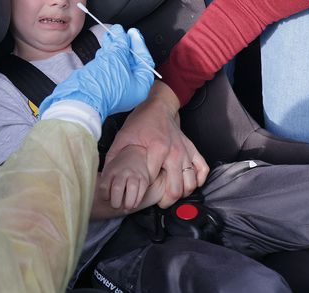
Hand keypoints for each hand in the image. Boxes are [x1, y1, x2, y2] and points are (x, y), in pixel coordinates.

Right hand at [39, 25, 154, 120]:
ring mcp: (115, 88)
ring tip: (111, 34)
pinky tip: (105, 46)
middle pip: (131, 61)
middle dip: (125, 44)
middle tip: (121, 32)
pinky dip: (107, 55)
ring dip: (115, 47)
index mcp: (140, 87)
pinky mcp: (103, 85)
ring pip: (118, 63)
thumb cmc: (102, 85)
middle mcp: (129, 89)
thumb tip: (121, 33)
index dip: (139, 44)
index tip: (133, 33)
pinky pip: (108, 67)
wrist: (80, 98)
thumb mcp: (117, 57)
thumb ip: (121, 43)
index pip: (145, 61)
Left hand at [99, 145, 149, 209]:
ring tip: (126, 208)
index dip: (104, 196)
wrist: (134, 153)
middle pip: (117, 187)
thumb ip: (104, 183)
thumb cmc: (118, 167)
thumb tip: (99, 199)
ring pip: (132, 188)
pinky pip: (142, 190)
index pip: (104, 186)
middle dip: (115, 201)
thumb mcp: (108, 170)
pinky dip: (137, 200)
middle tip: (115, 206)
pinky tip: (133, 204)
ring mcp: (134, 175)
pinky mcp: (144, 179)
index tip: (106, 198)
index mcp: (111, 171)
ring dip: (128, 202)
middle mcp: (122, 172)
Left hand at [105, 82, 208, 207]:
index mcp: (157, 148)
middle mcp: (175, 152)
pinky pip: (202, 169)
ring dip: (182, 193)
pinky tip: (188, 183)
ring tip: (170, 193)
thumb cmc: (141, 121)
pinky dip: (198, 180)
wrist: (159, 106)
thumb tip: (105, 175)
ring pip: (191, 183)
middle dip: (166, 200)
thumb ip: (115, 157)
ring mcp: (186, 151)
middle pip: (176, 189)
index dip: (144, 191)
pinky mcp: (193, 149)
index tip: (139, 194)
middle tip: (158, 202)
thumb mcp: (123, 136)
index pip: (153, 181)